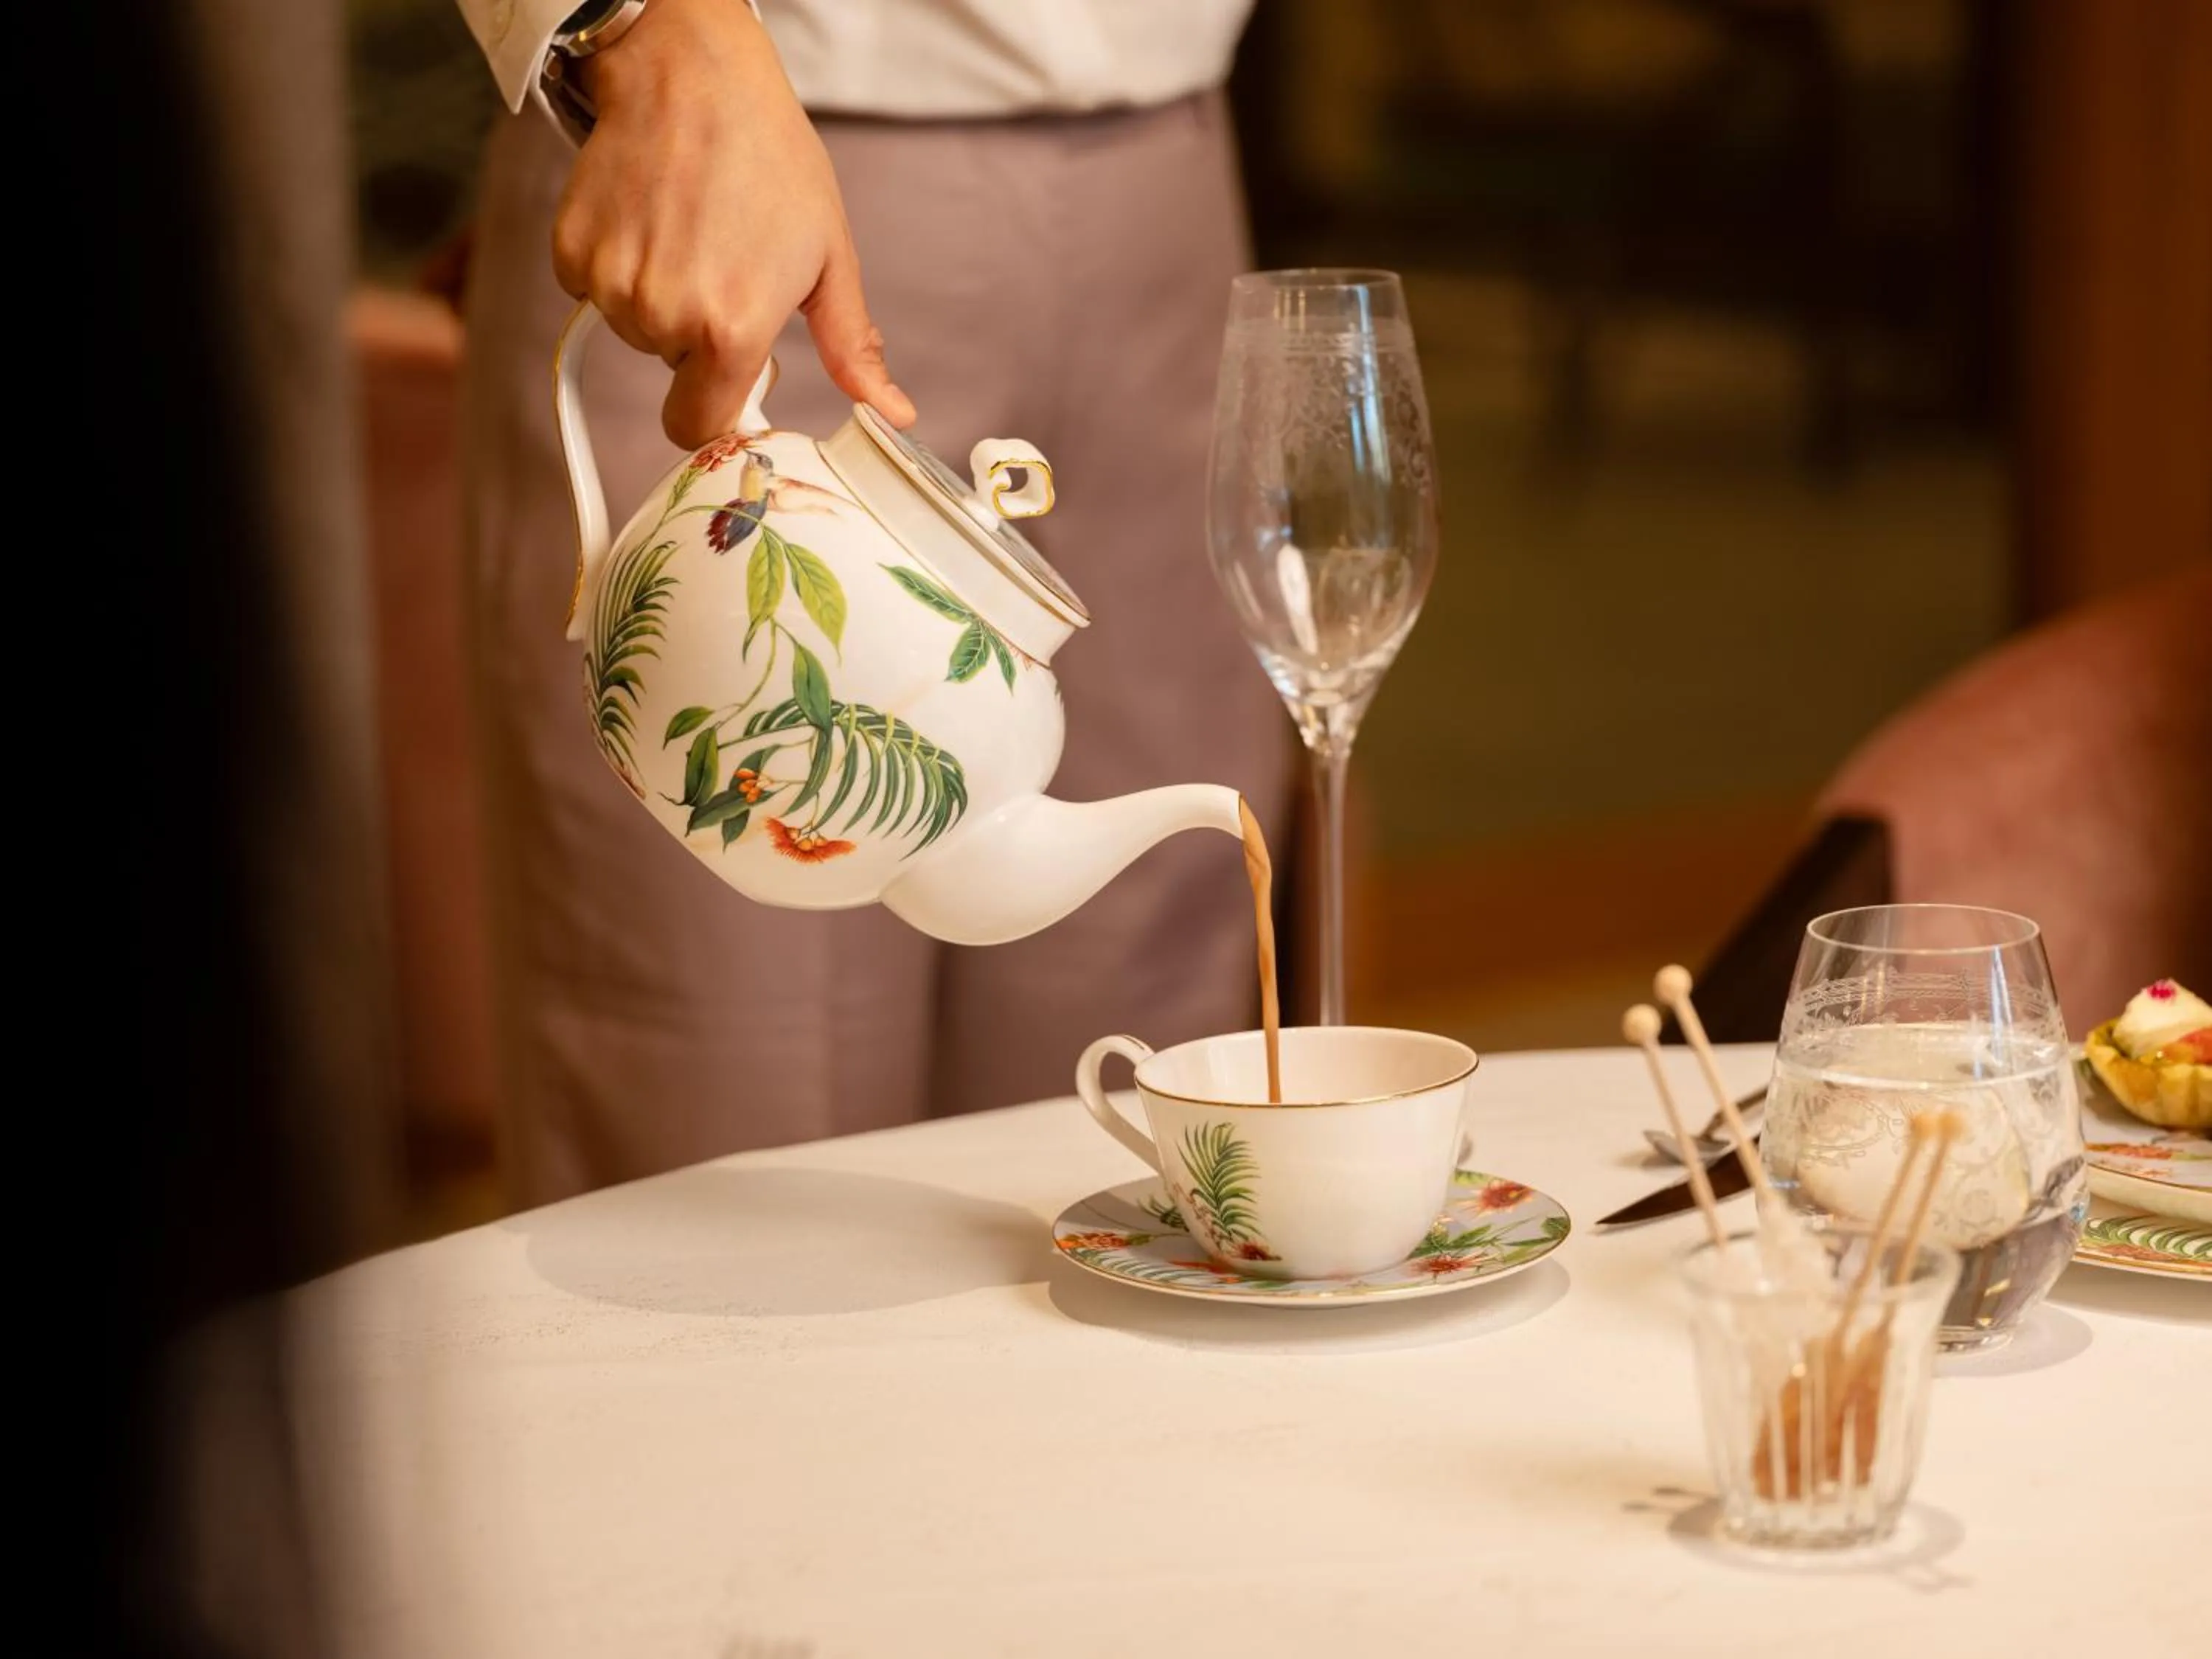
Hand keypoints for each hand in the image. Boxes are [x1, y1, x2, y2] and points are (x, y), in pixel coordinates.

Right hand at [551, 0, 914, 446]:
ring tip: (689, 231)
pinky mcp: (571, 251)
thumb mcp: (829, 257)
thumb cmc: (771, 160)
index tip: (731, 373)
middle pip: (670, 371)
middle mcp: (661, 318)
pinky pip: (592, 288)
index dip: (715, 407)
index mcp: (729, 332)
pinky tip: (650, 217)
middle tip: (723, 265)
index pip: (697, 429)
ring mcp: (609, 285)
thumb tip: (892, 412)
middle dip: (695, 336)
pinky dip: (618, 263)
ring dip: (658, 296)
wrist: (694, 78)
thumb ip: (851, 347)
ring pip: (634, 327)